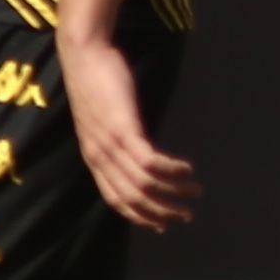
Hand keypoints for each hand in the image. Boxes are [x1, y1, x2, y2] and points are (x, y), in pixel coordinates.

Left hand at [58, 32, 196, 232]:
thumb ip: (115, 136)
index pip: (115, 199)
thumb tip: (134, 147)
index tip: (164, 225)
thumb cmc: (96, 80)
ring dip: (173, 192)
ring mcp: (110, 143)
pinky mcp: (123, 128)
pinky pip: (149, 161)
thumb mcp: (102, 117)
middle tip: (186, 215)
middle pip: (131, 198)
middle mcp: (99, 156)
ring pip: (143, 183)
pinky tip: (187, 169)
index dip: (140, 216)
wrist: (84, 54)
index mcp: (93, 156)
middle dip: (161, 212)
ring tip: (195, 191)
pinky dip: (171, 170)